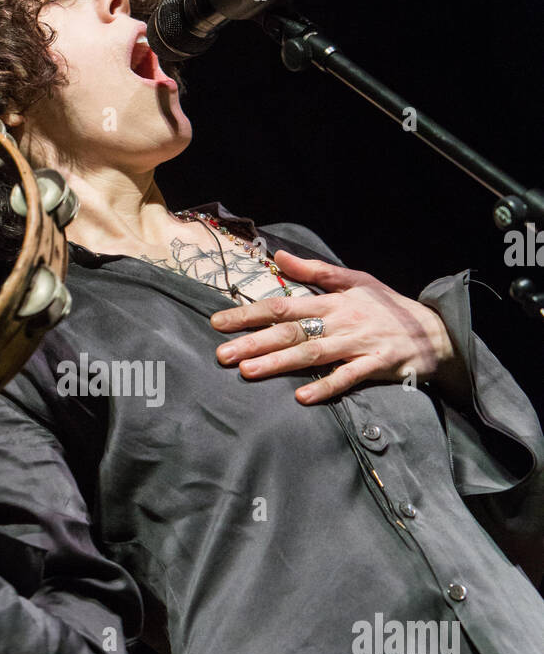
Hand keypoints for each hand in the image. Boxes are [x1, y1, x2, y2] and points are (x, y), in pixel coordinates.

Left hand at [209, 249, 455, 403]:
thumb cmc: (388, 307)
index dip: (249, 313)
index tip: (218, 323)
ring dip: (279, 362)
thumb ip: (315, 271)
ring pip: (312, 353)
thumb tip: (280, 256)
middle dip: (254, 342)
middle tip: (222, 355)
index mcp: (332, 301)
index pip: (282, 306)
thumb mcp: (355, 280)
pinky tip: (302, 397)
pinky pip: (347, 377)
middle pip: (291, 331)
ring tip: (248, 371)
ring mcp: (358, 343)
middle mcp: (341, 321)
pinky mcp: (376, 365)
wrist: (435, 331)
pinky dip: (325, 387)